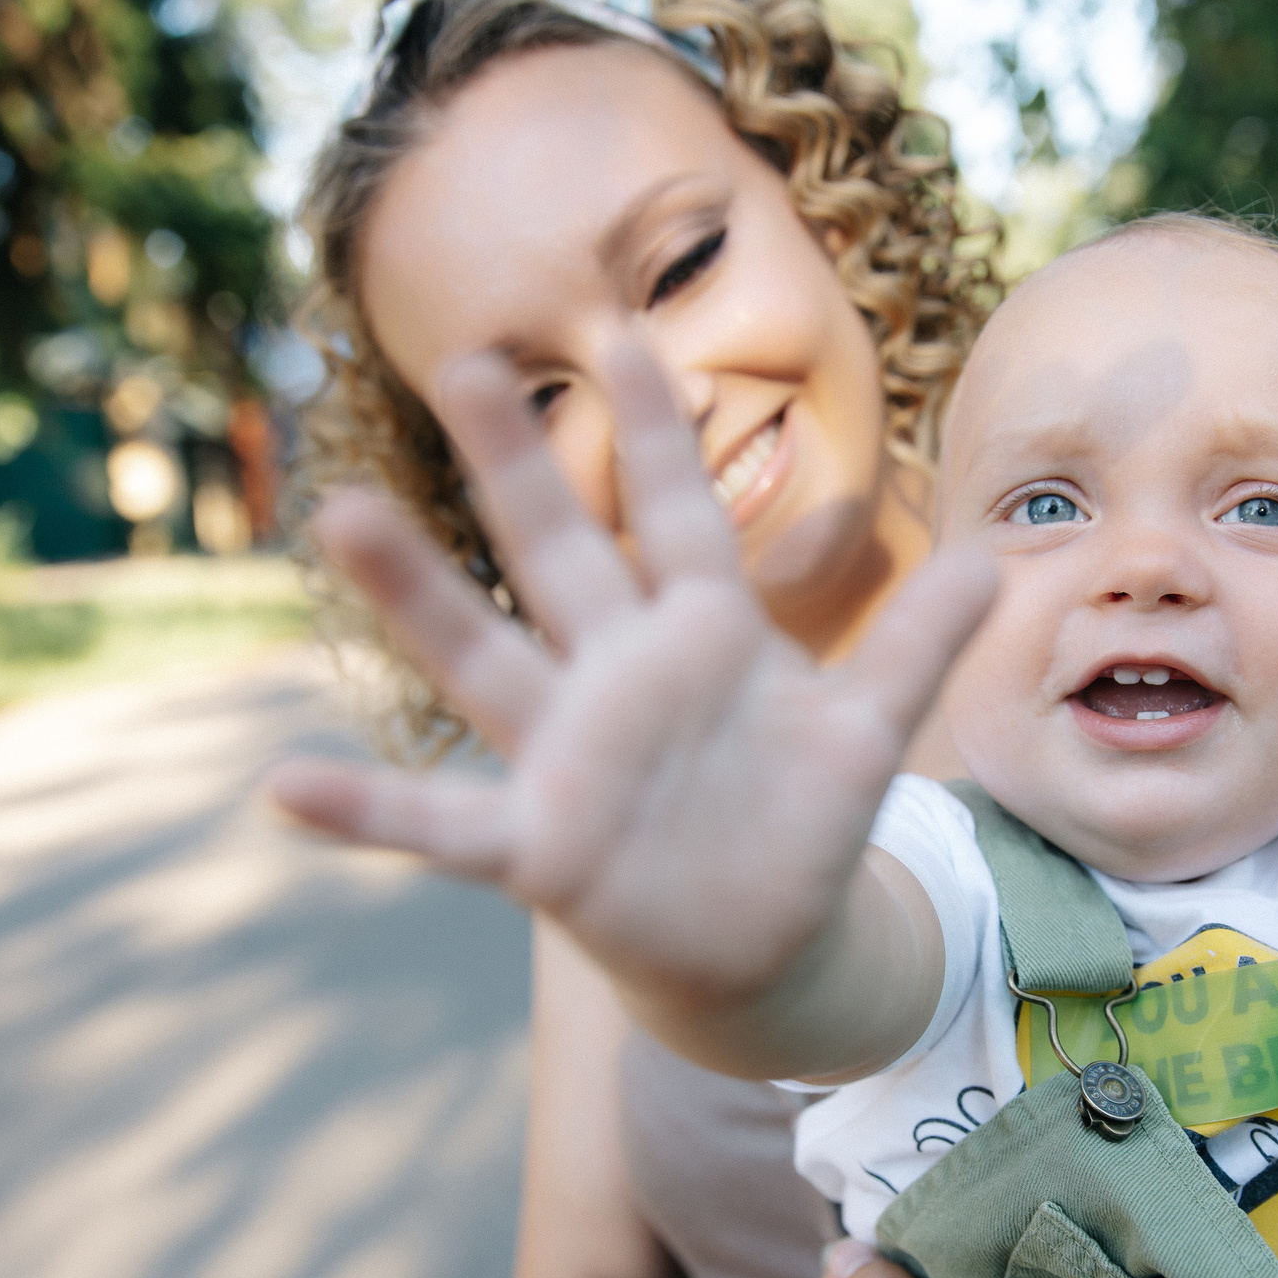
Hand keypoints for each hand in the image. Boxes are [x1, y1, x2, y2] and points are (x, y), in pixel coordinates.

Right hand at [268, 345, 993, 1017]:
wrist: (762, 944)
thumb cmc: (798, 819)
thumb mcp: (869, 728)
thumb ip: (916, 644)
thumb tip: (992, 556)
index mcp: (698, 634)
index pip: (675, 512)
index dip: (657, 432)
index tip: (625, 334)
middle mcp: (617, 676)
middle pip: (562, 554)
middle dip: (520, 465)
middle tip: (465, 357)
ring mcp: (568, 757)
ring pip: (484, 661)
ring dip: (417, 594)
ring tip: (342, 513)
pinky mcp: (541, 848)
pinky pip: (441, 824)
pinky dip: (367, 811)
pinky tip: (285, 784)